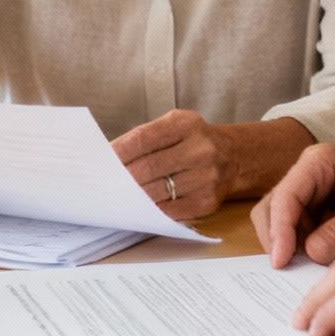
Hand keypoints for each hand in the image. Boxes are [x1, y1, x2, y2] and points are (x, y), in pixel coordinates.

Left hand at [111, 109, 234, 219]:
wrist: (233, 157)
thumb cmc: (193, 141)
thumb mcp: (174, 126)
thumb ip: (145, 137)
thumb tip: (110, 157)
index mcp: (187, 125)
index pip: (143, 138)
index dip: (119, 152)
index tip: (101, 161)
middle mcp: (200, 150)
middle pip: (148, 168)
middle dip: (122, 178)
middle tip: (104, 183)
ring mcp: (206, 178)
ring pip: (157, 192)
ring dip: (133, 196)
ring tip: (117, 196)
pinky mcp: (207, 202)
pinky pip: (169, 210)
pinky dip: (150, 210)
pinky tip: (139, 207)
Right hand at [251, 144, 334, 266]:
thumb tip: (310, 252)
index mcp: (319, 163)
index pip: (285, 198)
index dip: (279, 231)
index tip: (281, 261)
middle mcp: (309, 176)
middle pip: (272, 209)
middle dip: (277, 239)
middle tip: (287, 270)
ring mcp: (312, 196)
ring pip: (281, 225)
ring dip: (288, 248)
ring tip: (306, 269)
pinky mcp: (319, 216)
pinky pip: (299, 236)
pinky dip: (301, 252)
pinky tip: (316, 267)